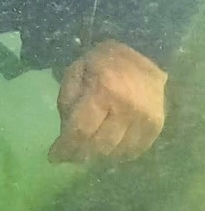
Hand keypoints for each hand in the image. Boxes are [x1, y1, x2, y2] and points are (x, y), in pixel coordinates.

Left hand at [49, 39, 167, 162]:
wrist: (144, 53)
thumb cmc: (103, 63)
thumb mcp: (75, 72)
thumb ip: (68, 102)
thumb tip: (66, 134)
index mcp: (103, 91)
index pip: (81, 130)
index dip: (66, 148)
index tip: (53, 157)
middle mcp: (127, 108)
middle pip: (99, 145)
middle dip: (79, 154)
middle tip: (69, 156)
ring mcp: (145, 118)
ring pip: (117, 151)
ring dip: (98, 157)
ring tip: (86, 153)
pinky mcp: (157, 124)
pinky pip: (135, 150)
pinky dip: (118, 154)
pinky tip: (108, 150)